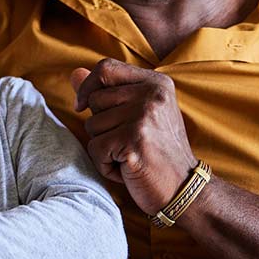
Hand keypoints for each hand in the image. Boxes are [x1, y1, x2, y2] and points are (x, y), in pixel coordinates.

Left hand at [70, 58, 196, 214]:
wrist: (184, 190)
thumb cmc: (156, 152)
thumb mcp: (137, 115)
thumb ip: (106, 92)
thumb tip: (73, 73)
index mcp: (156, 83)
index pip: (106, 68)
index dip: (87, 86)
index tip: (83, 106)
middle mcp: (152, 94)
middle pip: (94, 99)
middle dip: (100, 125)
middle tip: (127, 142)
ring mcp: (144, 116)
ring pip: (92, 125)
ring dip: (103, 147)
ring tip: (129, 156)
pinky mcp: (134, 139)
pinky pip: (95, 148)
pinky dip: (104, 165)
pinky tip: (127, 170)